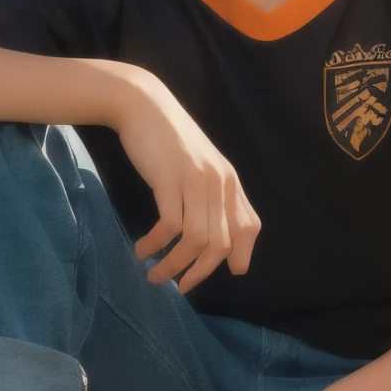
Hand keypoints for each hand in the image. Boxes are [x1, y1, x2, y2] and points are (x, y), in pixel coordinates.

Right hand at [113, 75, 261, 293]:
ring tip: (155, 275)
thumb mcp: (199, 166)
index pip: (248, 227)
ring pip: (196, 240)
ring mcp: (196, 180)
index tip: (223, 272)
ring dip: (175, 265)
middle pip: (220, 242)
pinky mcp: (170, 179)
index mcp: (229, 181)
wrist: (143, 104)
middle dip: (200, 271)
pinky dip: (156, 244)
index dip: (239, 255)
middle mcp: (219, 182)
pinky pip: (169, 226)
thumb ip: (211, 195)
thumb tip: (215, 238)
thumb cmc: (167, 139)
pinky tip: (142, 249)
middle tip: (180, 285)